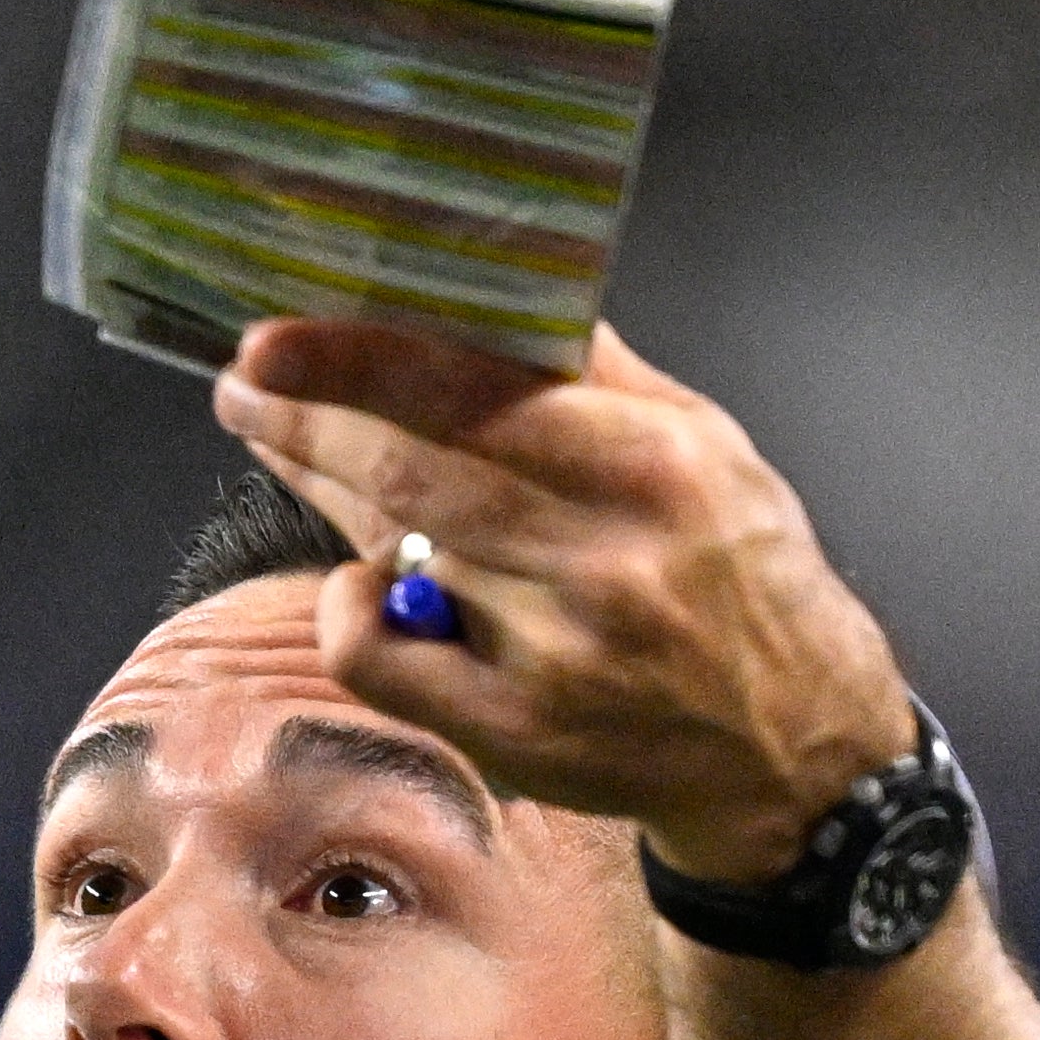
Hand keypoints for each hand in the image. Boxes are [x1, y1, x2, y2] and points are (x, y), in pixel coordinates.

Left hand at [210, 321, 921, 887]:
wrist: (792, 750)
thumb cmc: (745, 578)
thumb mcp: (713, 447)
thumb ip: (604, 375)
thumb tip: (504, 288)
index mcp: (657, 468)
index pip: (481, 398)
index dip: (362, 365)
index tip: (274, 336)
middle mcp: (604, 560)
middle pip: (414, 472)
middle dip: (310, 416)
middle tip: (246, 377)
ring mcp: (554, 655)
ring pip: (391, 551)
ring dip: (314, 482)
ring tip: (269, 430)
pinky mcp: (515, 733)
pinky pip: (380, 661)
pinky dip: (345, 610)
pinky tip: (352, 581)